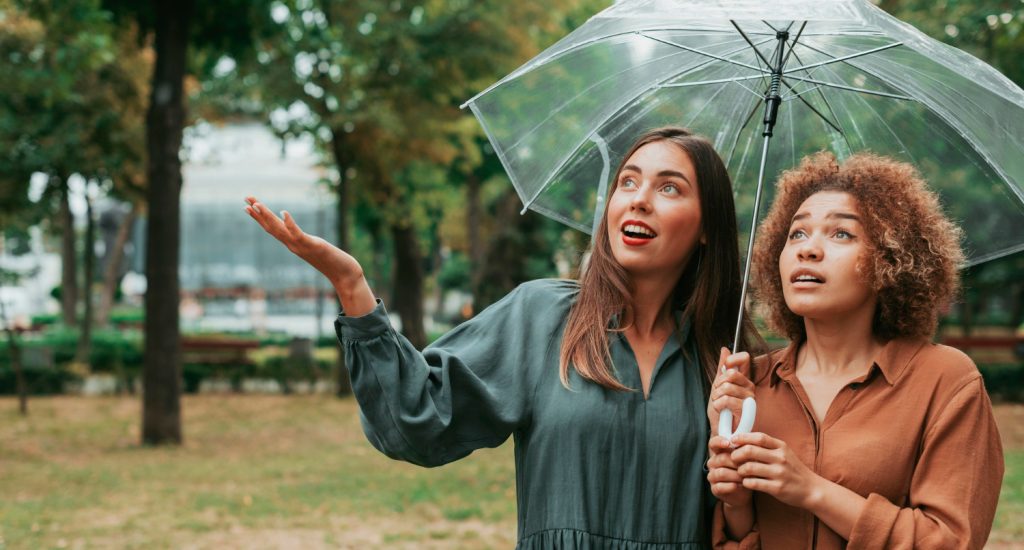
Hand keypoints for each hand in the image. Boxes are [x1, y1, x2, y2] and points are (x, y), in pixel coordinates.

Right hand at [245, 196, 374, 315]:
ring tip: (256, 203)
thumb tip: (301, 236)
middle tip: (245, 198)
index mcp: (293, 244)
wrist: (345, 276)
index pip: (272, 229)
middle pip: (272, 227)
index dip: (259, 217)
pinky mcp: (313, 246)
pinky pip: (298, 234)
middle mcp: (294, 245)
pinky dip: (290, 223)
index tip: (248, 205)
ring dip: (267, 217)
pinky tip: (283, 212)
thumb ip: (308, 242)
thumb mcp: (316, 248)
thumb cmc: (334, 262)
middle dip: (258, 213)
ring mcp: (301, 246)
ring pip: (280, 230)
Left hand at [707, 347, 754, 433]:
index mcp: (744, 379)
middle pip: (730, 373)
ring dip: (716, 397)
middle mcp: (750, 387)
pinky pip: (727, 400)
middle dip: (717, 384)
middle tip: (717, 395)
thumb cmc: (721, 410)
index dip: (730, 360)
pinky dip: (718, 405)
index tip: (723, 369)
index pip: (743, 358)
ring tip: (719, 404)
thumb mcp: (718, 386)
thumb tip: (725, 349)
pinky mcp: (746, 411)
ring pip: (726, 387)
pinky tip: (721, 411)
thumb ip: (722, 368)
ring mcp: (749, 399)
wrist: (720, 431)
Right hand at [707, 435, 751, 507]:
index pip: (713, 443)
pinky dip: (731, 486)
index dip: (719, 442)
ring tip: (747, 478)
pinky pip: (720, 486)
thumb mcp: (747, 459)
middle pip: (721, 458)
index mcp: (719, 452)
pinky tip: (740, 486)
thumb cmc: (746, 471)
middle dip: (737, 463)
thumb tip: (750, 444)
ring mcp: (712, 476)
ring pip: (721, 473)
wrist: (744, 491)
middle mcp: (713, 462)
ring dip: (736, 475)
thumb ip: (745, 450)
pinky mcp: (714, 488)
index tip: (729, 443)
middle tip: (749, 466)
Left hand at [730, 432, 822, 508]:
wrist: (811, 489)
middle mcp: (780, 458)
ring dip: (740, 470)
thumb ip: (767, 446)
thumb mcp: (784, 453)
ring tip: (740, 472)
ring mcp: (779, 473)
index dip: (742, 437)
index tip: (733, 441)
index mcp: (781, 447)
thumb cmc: (793, 469)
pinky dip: (746, 482)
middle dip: (736, 454)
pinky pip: (753, 483)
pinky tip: (747, 482)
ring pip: (749, 467)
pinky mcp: (777, 488)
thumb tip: (743, 440)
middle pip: (750, 450)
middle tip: (733, 458)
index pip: (759, 437)